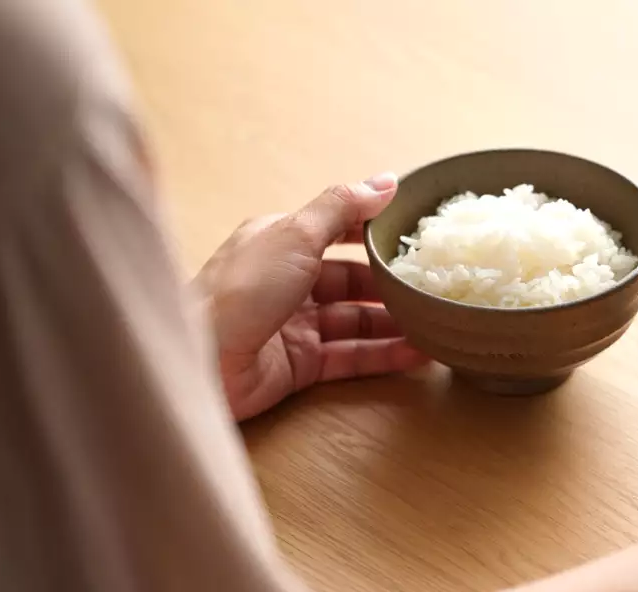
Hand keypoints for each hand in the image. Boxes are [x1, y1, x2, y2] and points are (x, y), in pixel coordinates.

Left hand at [194, 173, 428, 420]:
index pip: (337, 230)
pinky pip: (350, 356)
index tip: (417, 234)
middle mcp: (287, 280)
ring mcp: (293, 324)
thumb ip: (343, 207)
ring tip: (435, 322)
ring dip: (393, 322)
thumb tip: (387, 180)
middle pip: (350, 279)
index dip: (375, 231)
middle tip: (434, 285)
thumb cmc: (242, 289)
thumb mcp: (296, 234)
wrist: (202, 361)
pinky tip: (417, 354)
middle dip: (390, 283)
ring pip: (354, 320)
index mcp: (280, 241)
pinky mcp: (299, 365)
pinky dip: (383, 355)